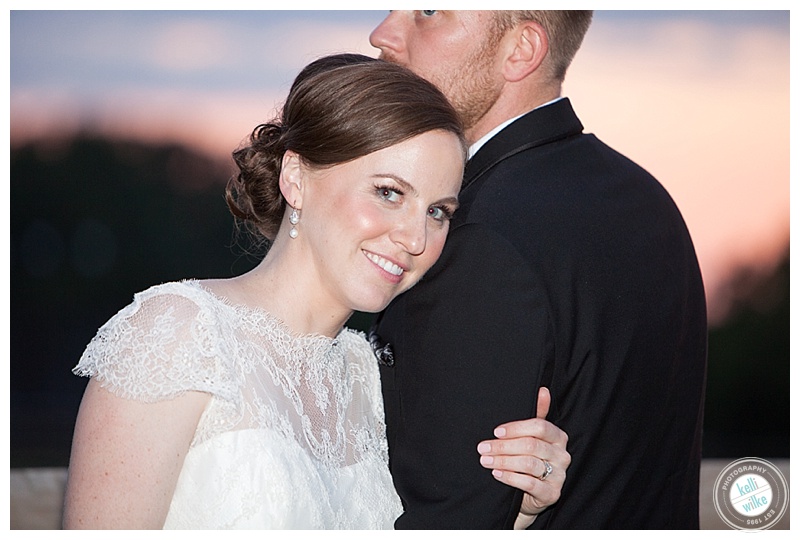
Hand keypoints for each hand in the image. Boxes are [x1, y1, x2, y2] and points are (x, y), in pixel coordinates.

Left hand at [476, 387, 569, 528]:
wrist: (530, 493)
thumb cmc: (530, 459)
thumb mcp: (533, 436)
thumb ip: (537, 414)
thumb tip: (543, 390)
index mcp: (558, 437)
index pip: (540, 426)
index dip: (516, 428)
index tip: (496, 431)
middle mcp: (562, 455)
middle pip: (531, 445)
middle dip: (503, 446)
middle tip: (483, 447)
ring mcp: (559, 475)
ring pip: (528, 464)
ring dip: (503, 461)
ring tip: (485, 460)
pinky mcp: (552, 494)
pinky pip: (529, 484)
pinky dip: (510, 477)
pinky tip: (496, 473)